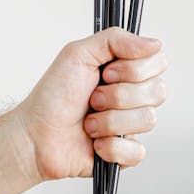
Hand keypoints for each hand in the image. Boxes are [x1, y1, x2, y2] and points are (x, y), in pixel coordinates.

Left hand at [13, 28, 167, 181]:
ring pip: (147, 120)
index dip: (134, 69)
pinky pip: (137, 151)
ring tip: (88, 122)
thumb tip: (154, 43)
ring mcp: (131, 126)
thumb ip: (116, 39)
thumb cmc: (53, 96)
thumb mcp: (78, 54)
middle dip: (118, 96)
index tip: (106, 72)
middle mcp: (133, 97)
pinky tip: (94, 143)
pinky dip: (110, 147)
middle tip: (92, 98)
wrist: (36, 135)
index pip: (158, 62)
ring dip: (109, 121)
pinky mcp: (125, 154)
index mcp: (125, 71)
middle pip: (158, 91)